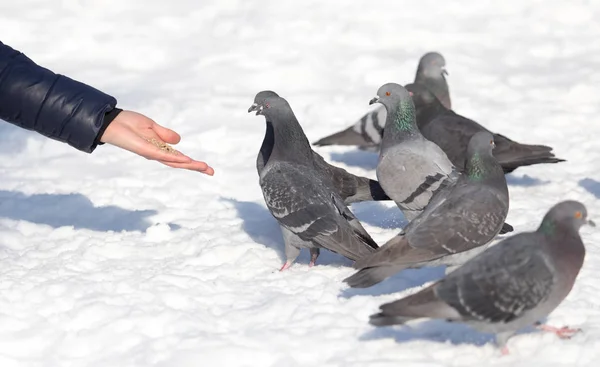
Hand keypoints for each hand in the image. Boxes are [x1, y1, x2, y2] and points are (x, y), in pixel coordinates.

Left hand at [99, 110, 213, 174]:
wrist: (112, 122)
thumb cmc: (128, 123)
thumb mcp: (151, 126)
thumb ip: (164, 134)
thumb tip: (179, 141)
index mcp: (159, 148)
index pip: (179, 158)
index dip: (192, 163)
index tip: (206, 167)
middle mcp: (157, 154)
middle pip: (180, 163)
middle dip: (195, 167)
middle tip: (211, 172)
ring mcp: (152, 153)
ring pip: (174, 162)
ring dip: (190, 165)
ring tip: (204, 167)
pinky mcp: (146, 150)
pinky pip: (163, 155)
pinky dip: (175, 158)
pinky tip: (186, 159)